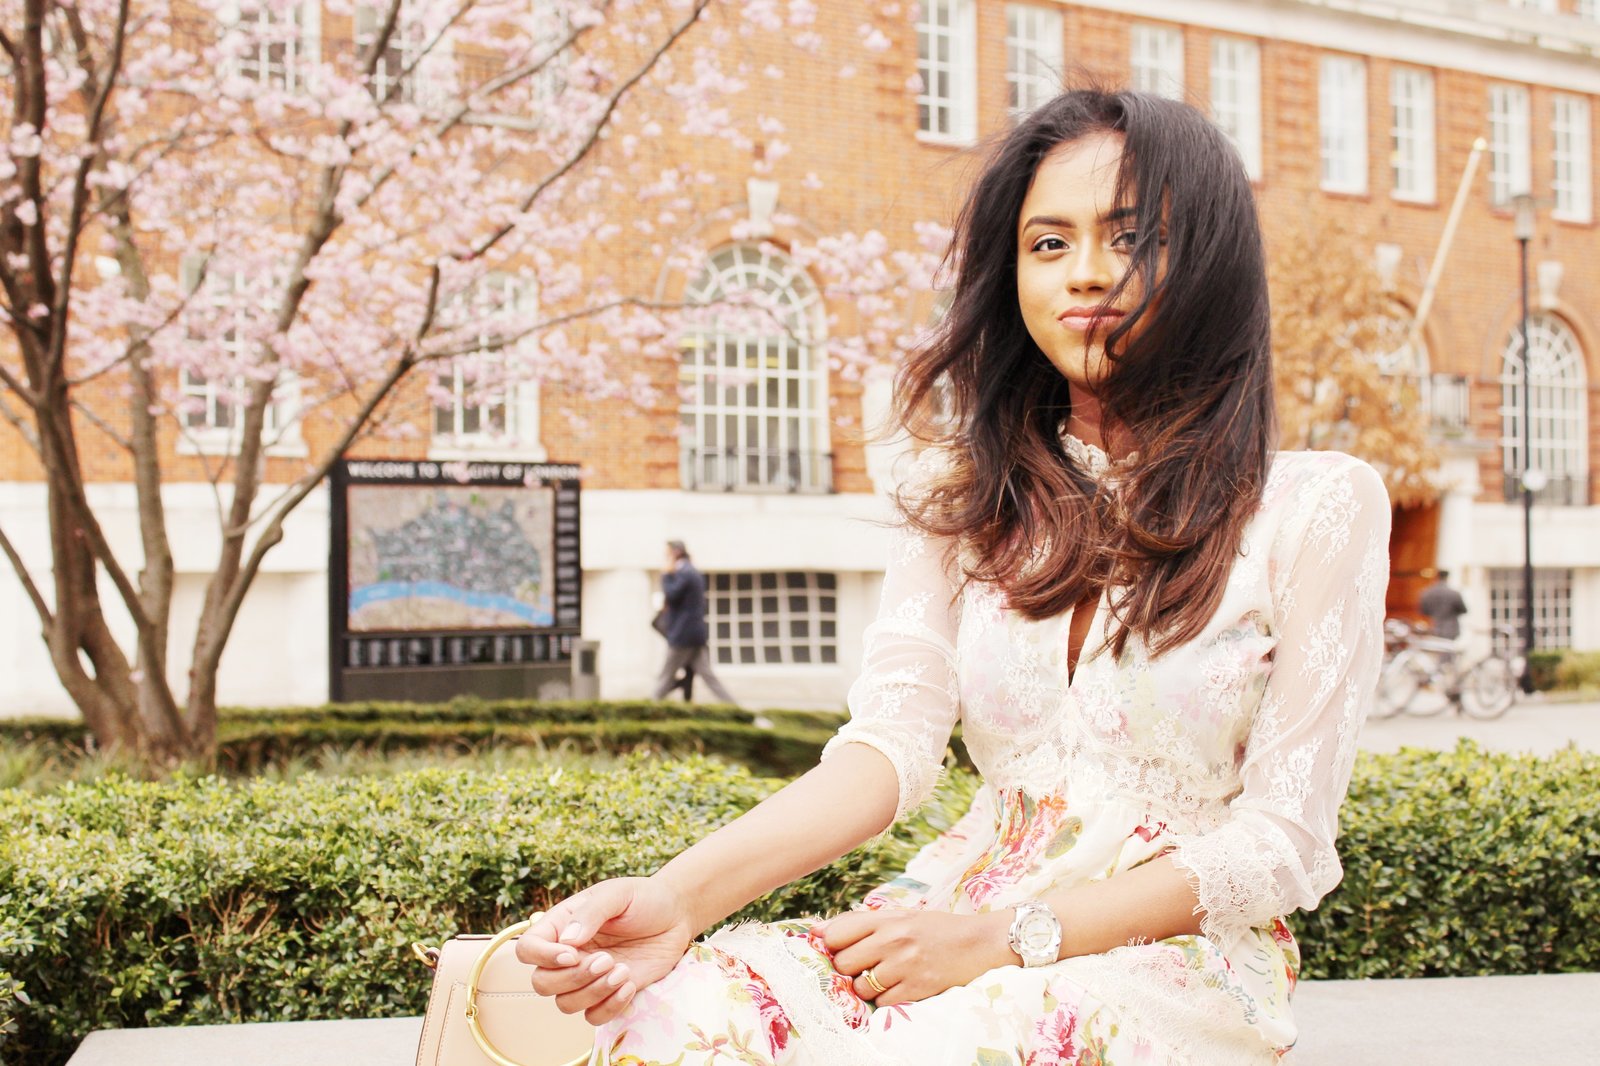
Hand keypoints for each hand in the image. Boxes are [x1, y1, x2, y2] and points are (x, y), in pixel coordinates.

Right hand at [515, 876, 695, 1025]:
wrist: (676, 916)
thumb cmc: (644, 899)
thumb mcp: (617, 894)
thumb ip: (590, 913)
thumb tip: (567, 942)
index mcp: (562, 926)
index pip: (528, 949)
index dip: (543, 957)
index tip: (572, 954)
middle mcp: (569, 955)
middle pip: (543, 983)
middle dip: (573, 978)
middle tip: (607, 960)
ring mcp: (587, 978)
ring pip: (565, 1004)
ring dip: (593, 992)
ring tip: (623, 970)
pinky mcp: (608, 994)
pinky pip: (593, 1017)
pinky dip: (609, 1007)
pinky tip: (630, 985)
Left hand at [814, 907, 1014, 1006]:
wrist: (978, 943)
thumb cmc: (935, 928)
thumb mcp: (901, 915)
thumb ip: (861, 922)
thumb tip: (817, 931)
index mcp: (887, 919)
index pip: (837, 933)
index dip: (832, 944)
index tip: (839, 948)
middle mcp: (893, 940)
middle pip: (844, 963)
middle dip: (848, 968)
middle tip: (864, 965)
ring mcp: (905, 965)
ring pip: (861, 986)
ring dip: (866, 986)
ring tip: (884, 976)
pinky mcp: (917, 988)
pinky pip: (883, 1002)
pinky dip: (885, 998)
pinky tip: (898, 986)